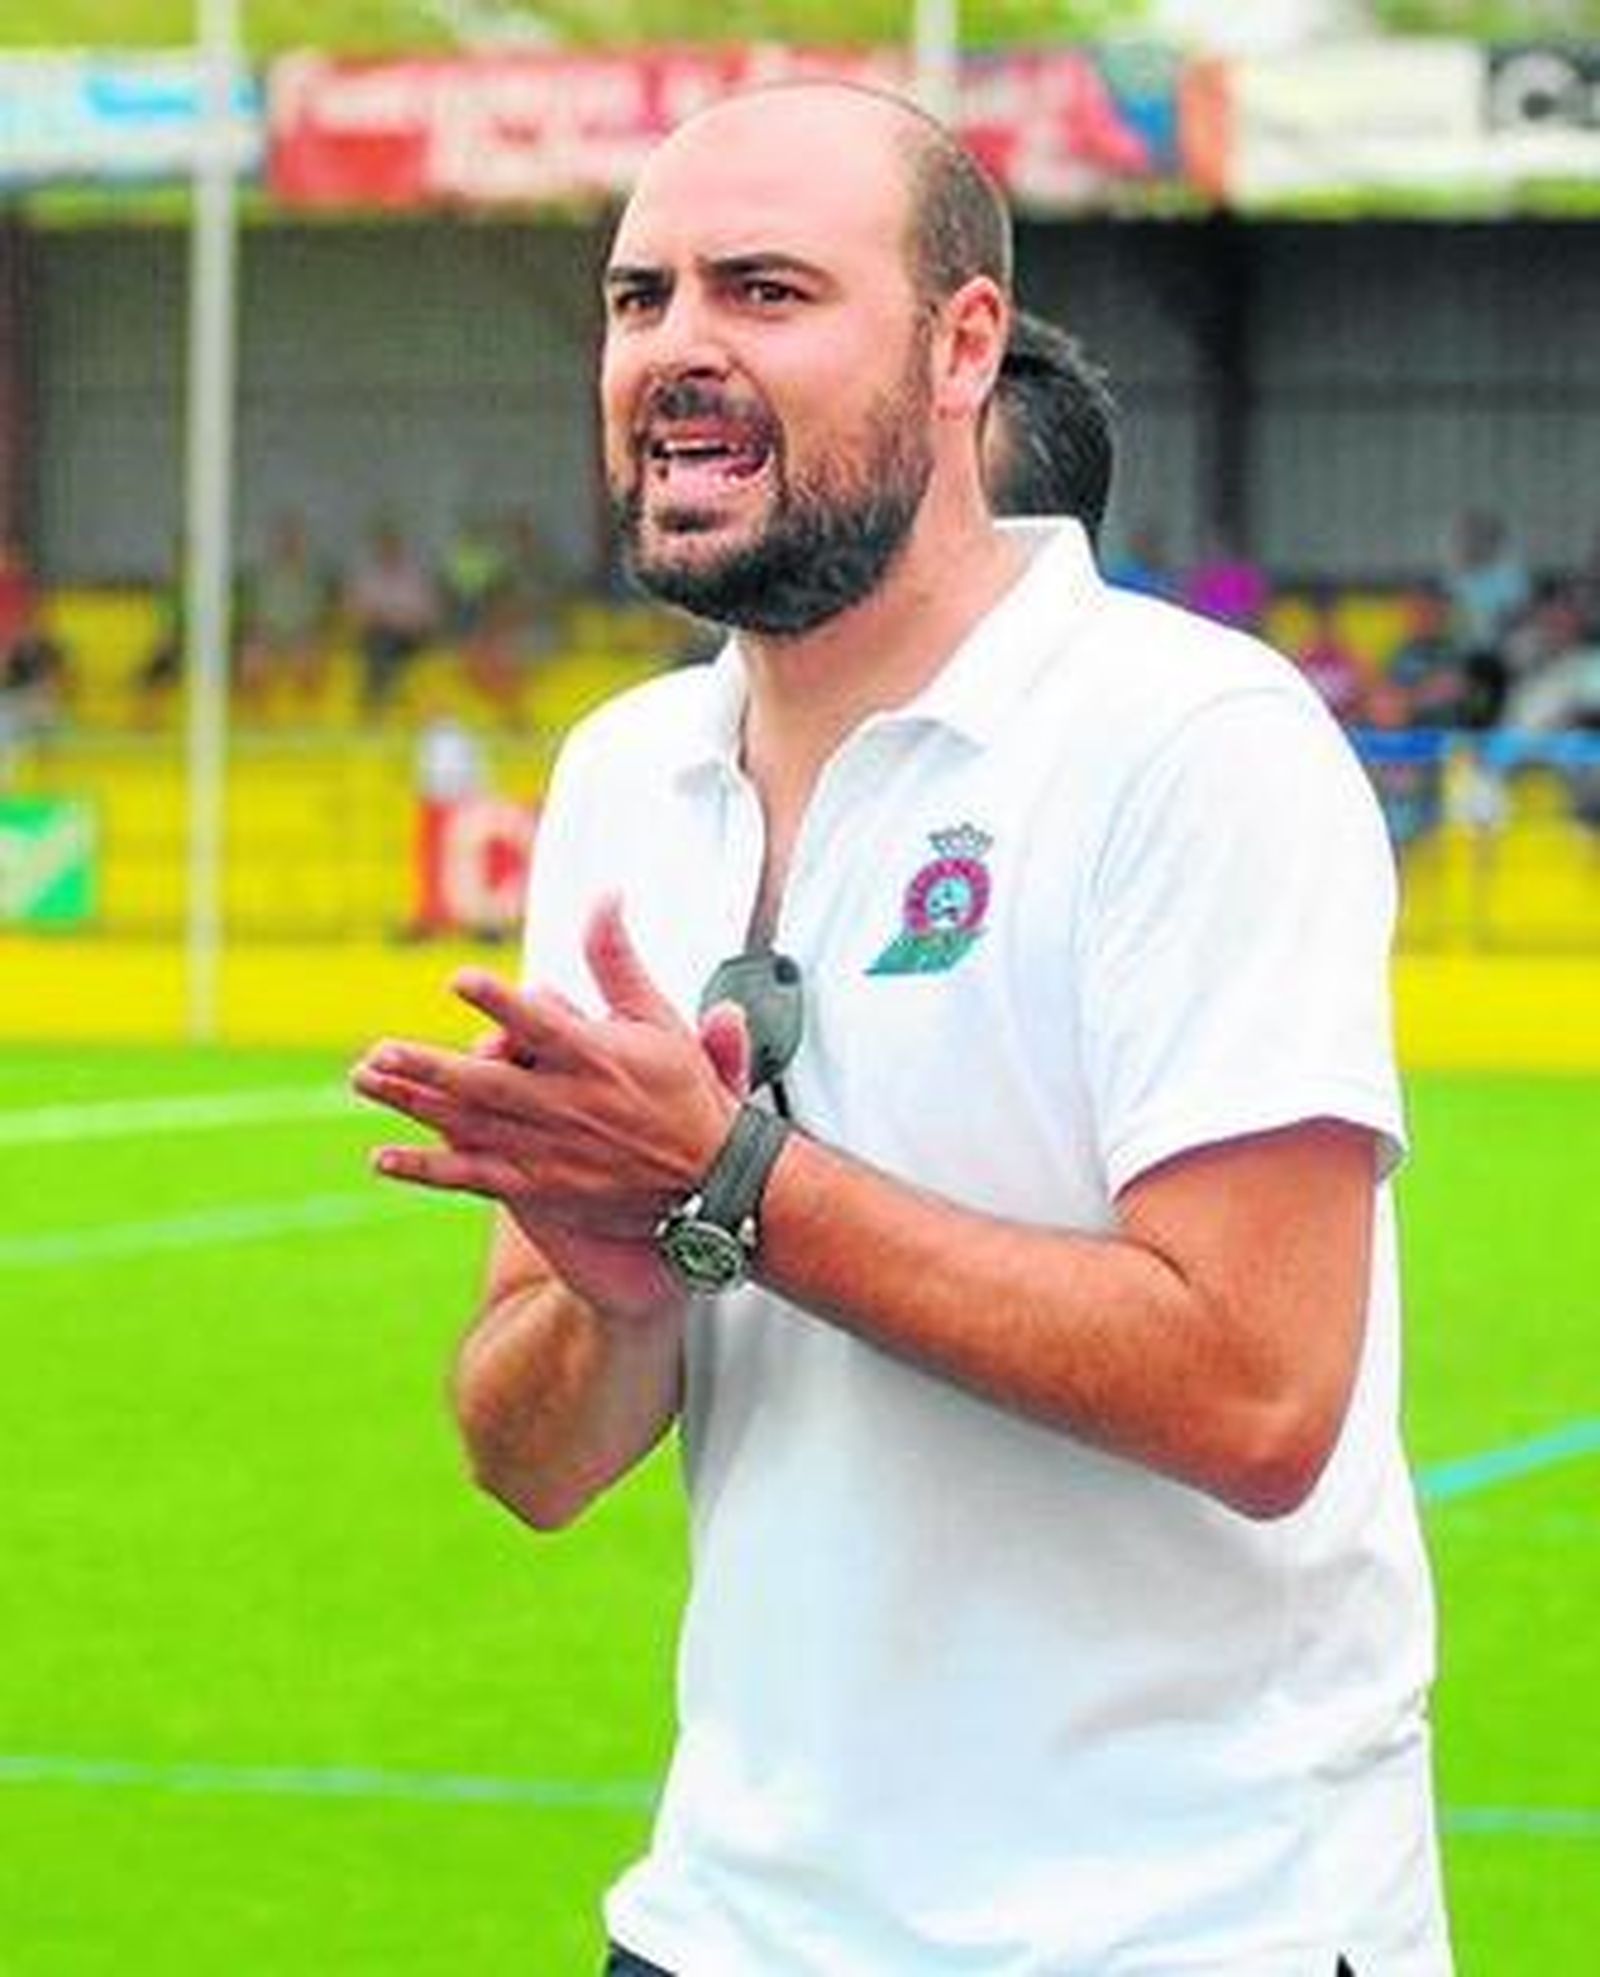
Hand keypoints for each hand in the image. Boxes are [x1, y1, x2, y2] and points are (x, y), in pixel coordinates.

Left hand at [352, 896, 744, 1243]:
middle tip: (378, 1051)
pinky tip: (384, 1157)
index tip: (460, 979)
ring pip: (469, 1125)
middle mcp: (567, 1103)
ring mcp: (549, 1149)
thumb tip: (604, 895)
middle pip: (486, 1083)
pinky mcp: (540, 1186)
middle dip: (429, 1068)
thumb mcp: (659, 1018)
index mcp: (595, 1057)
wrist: (713, 1178)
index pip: (541, 1025)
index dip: (501, 1002)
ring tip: (364, 1081)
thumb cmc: (683, 1090)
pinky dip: (427, 1170)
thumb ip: (617, 959)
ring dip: (413, 1104)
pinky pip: (474, 1177)